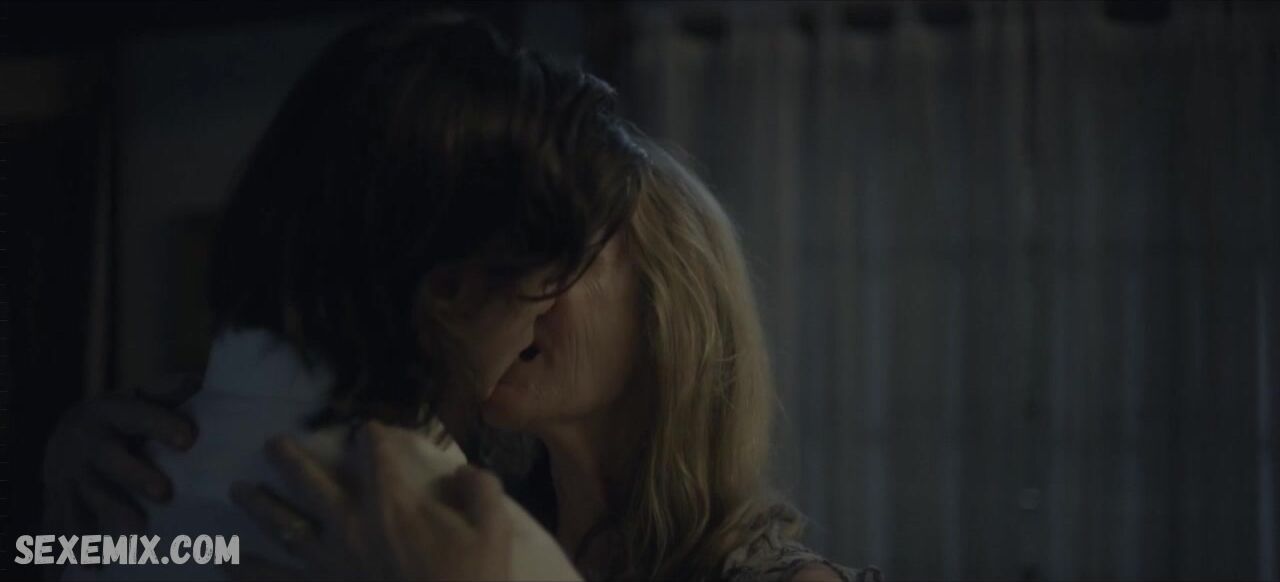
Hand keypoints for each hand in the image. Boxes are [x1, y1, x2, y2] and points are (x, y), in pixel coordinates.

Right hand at [41, 373, 200, 534]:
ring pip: (89, 494)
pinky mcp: (60, 498)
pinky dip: (78, 543)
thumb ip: (169, 391)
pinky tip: (92, 562)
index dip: (160, 425)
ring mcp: (71, 473)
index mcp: (110, 412)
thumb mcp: (140, 395)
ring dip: (112, 513)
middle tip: (164, 493)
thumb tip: (200, 381)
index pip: (137, 415)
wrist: (67, 432)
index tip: (188, 439)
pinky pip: (66, 522)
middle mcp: (86, 441)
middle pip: (109, 459)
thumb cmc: (123, 416)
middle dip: (135, 475)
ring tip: (136, 532)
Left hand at [227, 421, 512, 581]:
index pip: (376, 455)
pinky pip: (276, 580)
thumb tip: (465, 471)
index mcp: (392, 505)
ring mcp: (330, 563)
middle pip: (311, 483)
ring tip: (237, 489)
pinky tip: (225, 562)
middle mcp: (351, 527)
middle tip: (273, 443)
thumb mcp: (493, 529)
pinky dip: (247, 571)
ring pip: (284, 526)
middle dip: (290, 459)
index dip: (372, 436)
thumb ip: (480, 489)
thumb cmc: (473, 579)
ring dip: (258, 505)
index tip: (368, 430)